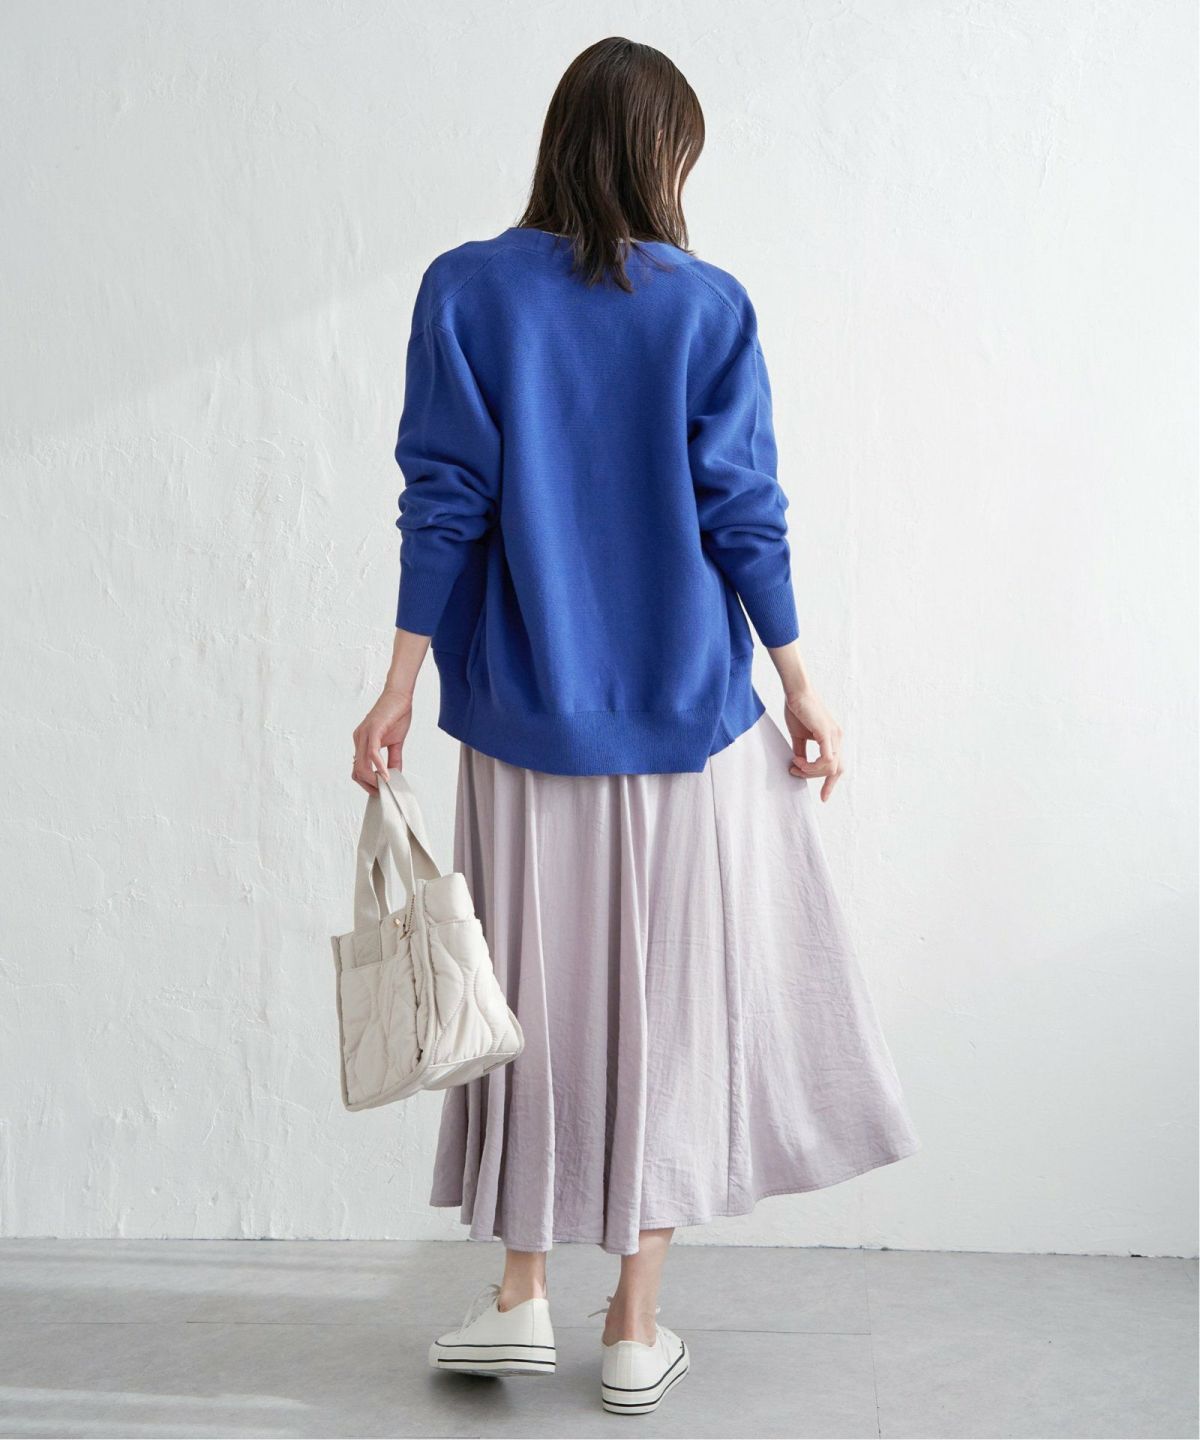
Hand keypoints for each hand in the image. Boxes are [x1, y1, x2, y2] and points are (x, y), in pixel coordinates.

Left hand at [351, 687, 412, 792]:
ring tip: (386, 785)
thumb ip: (393, 759)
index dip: (366, 783)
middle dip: (369, 785)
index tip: (380, 790)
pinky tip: (387, 774)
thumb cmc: (397, 715)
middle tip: (383, 792)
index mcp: (362, 742)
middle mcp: (359, 739)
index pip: (357, 769)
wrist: (400, 695)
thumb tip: (394, 775)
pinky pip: (373, 754)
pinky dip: (379, 767)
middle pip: (356, 771)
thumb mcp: (396, 742)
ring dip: (373, 779)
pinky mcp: (373, 730)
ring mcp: (364, 734)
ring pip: (361, 765)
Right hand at [783, 687, 844, 802]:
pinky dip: (812, 765)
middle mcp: (838, 738)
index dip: (830, 783)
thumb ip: (801, 751)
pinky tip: (798, 760)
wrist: (796, 692)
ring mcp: (834, 736)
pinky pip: (827, 759)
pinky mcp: (827, 733)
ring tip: (795, 764)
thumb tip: (799, 766)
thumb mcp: (799, 736)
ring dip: (810, 771)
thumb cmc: (797, 709)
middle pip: (835, 770)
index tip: (823, 797)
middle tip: (796, 773)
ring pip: (830, 767)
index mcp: (833, 739)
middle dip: (818, 779)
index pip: (838, 766)